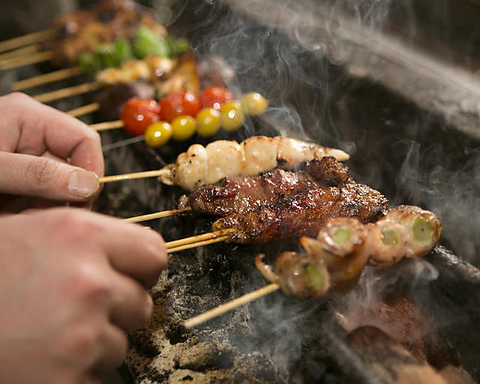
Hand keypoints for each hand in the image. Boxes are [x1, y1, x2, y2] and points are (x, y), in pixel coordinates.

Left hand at [0, 93, 103, 211]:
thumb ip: (38, 175)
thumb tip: (88, 185)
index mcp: (29, 117)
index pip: (85, 140)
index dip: (91, 172)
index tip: (82, 203)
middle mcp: (31, 134)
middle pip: (74, 168)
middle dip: (64, 197)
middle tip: (43, 217)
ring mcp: (25, 157)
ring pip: (59, 188)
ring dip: (46, 208)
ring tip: (21, 217)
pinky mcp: (18, 178)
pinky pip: (41, 198)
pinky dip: (33, 212)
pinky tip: (15, 216)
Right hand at [0, 208, 166, 383]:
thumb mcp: (34, 230)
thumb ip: (89, 239)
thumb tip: (131, 255)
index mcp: (81, 235)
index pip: (153, 253)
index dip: (142, 267)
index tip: (129, 276)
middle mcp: (87, 281)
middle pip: (141, 302)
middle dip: (118, 308)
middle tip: (77, 308)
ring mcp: (80, 334)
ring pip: (122, 342)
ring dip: (96, 342)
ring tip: (51, 331)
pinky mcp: (67, 379)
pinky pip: (100, 375)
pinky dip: (79, 372)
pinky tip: (45, 357)